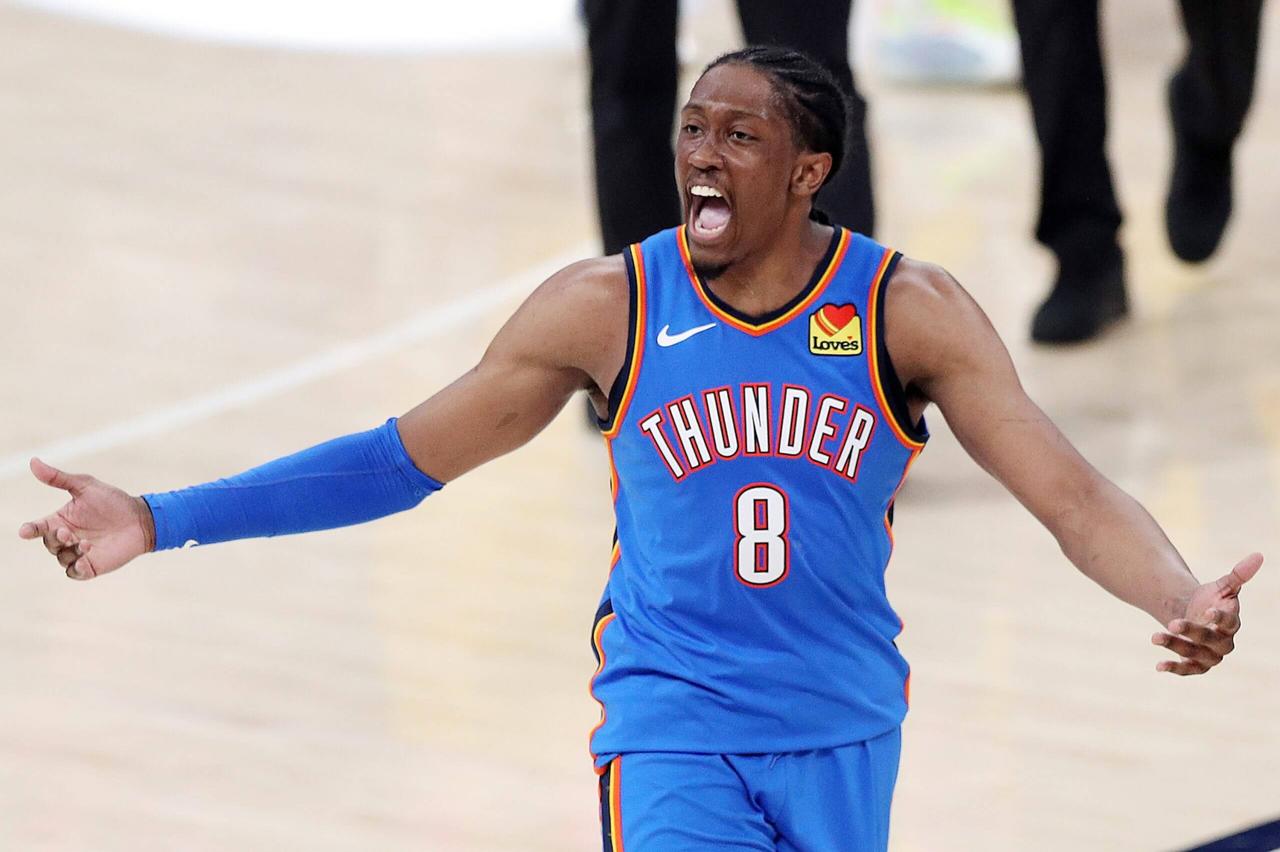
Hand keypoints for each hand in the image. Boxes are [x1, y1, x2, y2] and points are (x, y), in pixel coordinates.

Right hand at [17, 458, 153, 580]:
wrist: (141, 520)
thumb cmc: (113, 502)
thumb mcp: (86, 486)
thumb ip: (59, 478)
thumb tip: (33, 461)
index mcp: (60, 520)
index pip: (37, 527)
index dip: (29, 530)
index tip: (25, 531)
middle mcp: (65, 538)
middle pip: (49, 543)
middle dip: (56, 538)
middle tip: (69, 533)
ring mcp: (77, 554)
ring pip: (62, 558)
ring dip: (71, 552)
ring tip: (88, 543)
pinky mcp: (90, 566)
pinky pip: (75, 573)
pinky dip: (76, 569)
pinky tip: (84, 561)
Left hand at [1152, 552, 1262, 675]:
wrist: (1193, 614)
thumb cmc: (1210, 600)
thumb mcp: (1223, 586)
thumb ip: (1238, 574)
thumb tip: (1259, 555)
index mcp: (1232, 623)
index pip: (1230, 623)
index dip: (1220, 618)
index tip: (1207, 611)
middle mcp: (1224, 642)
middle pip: (1210, 640)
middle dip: (1192, 632)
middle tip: (1172, 623)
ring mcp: (1211, 656)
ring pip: (1196, 654)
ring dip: (1175, 647)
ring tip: (1154, 636)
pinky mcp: (1197, 665)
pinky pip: (1187, 669)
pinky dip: (1174, 668)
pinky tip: (1158, 666)